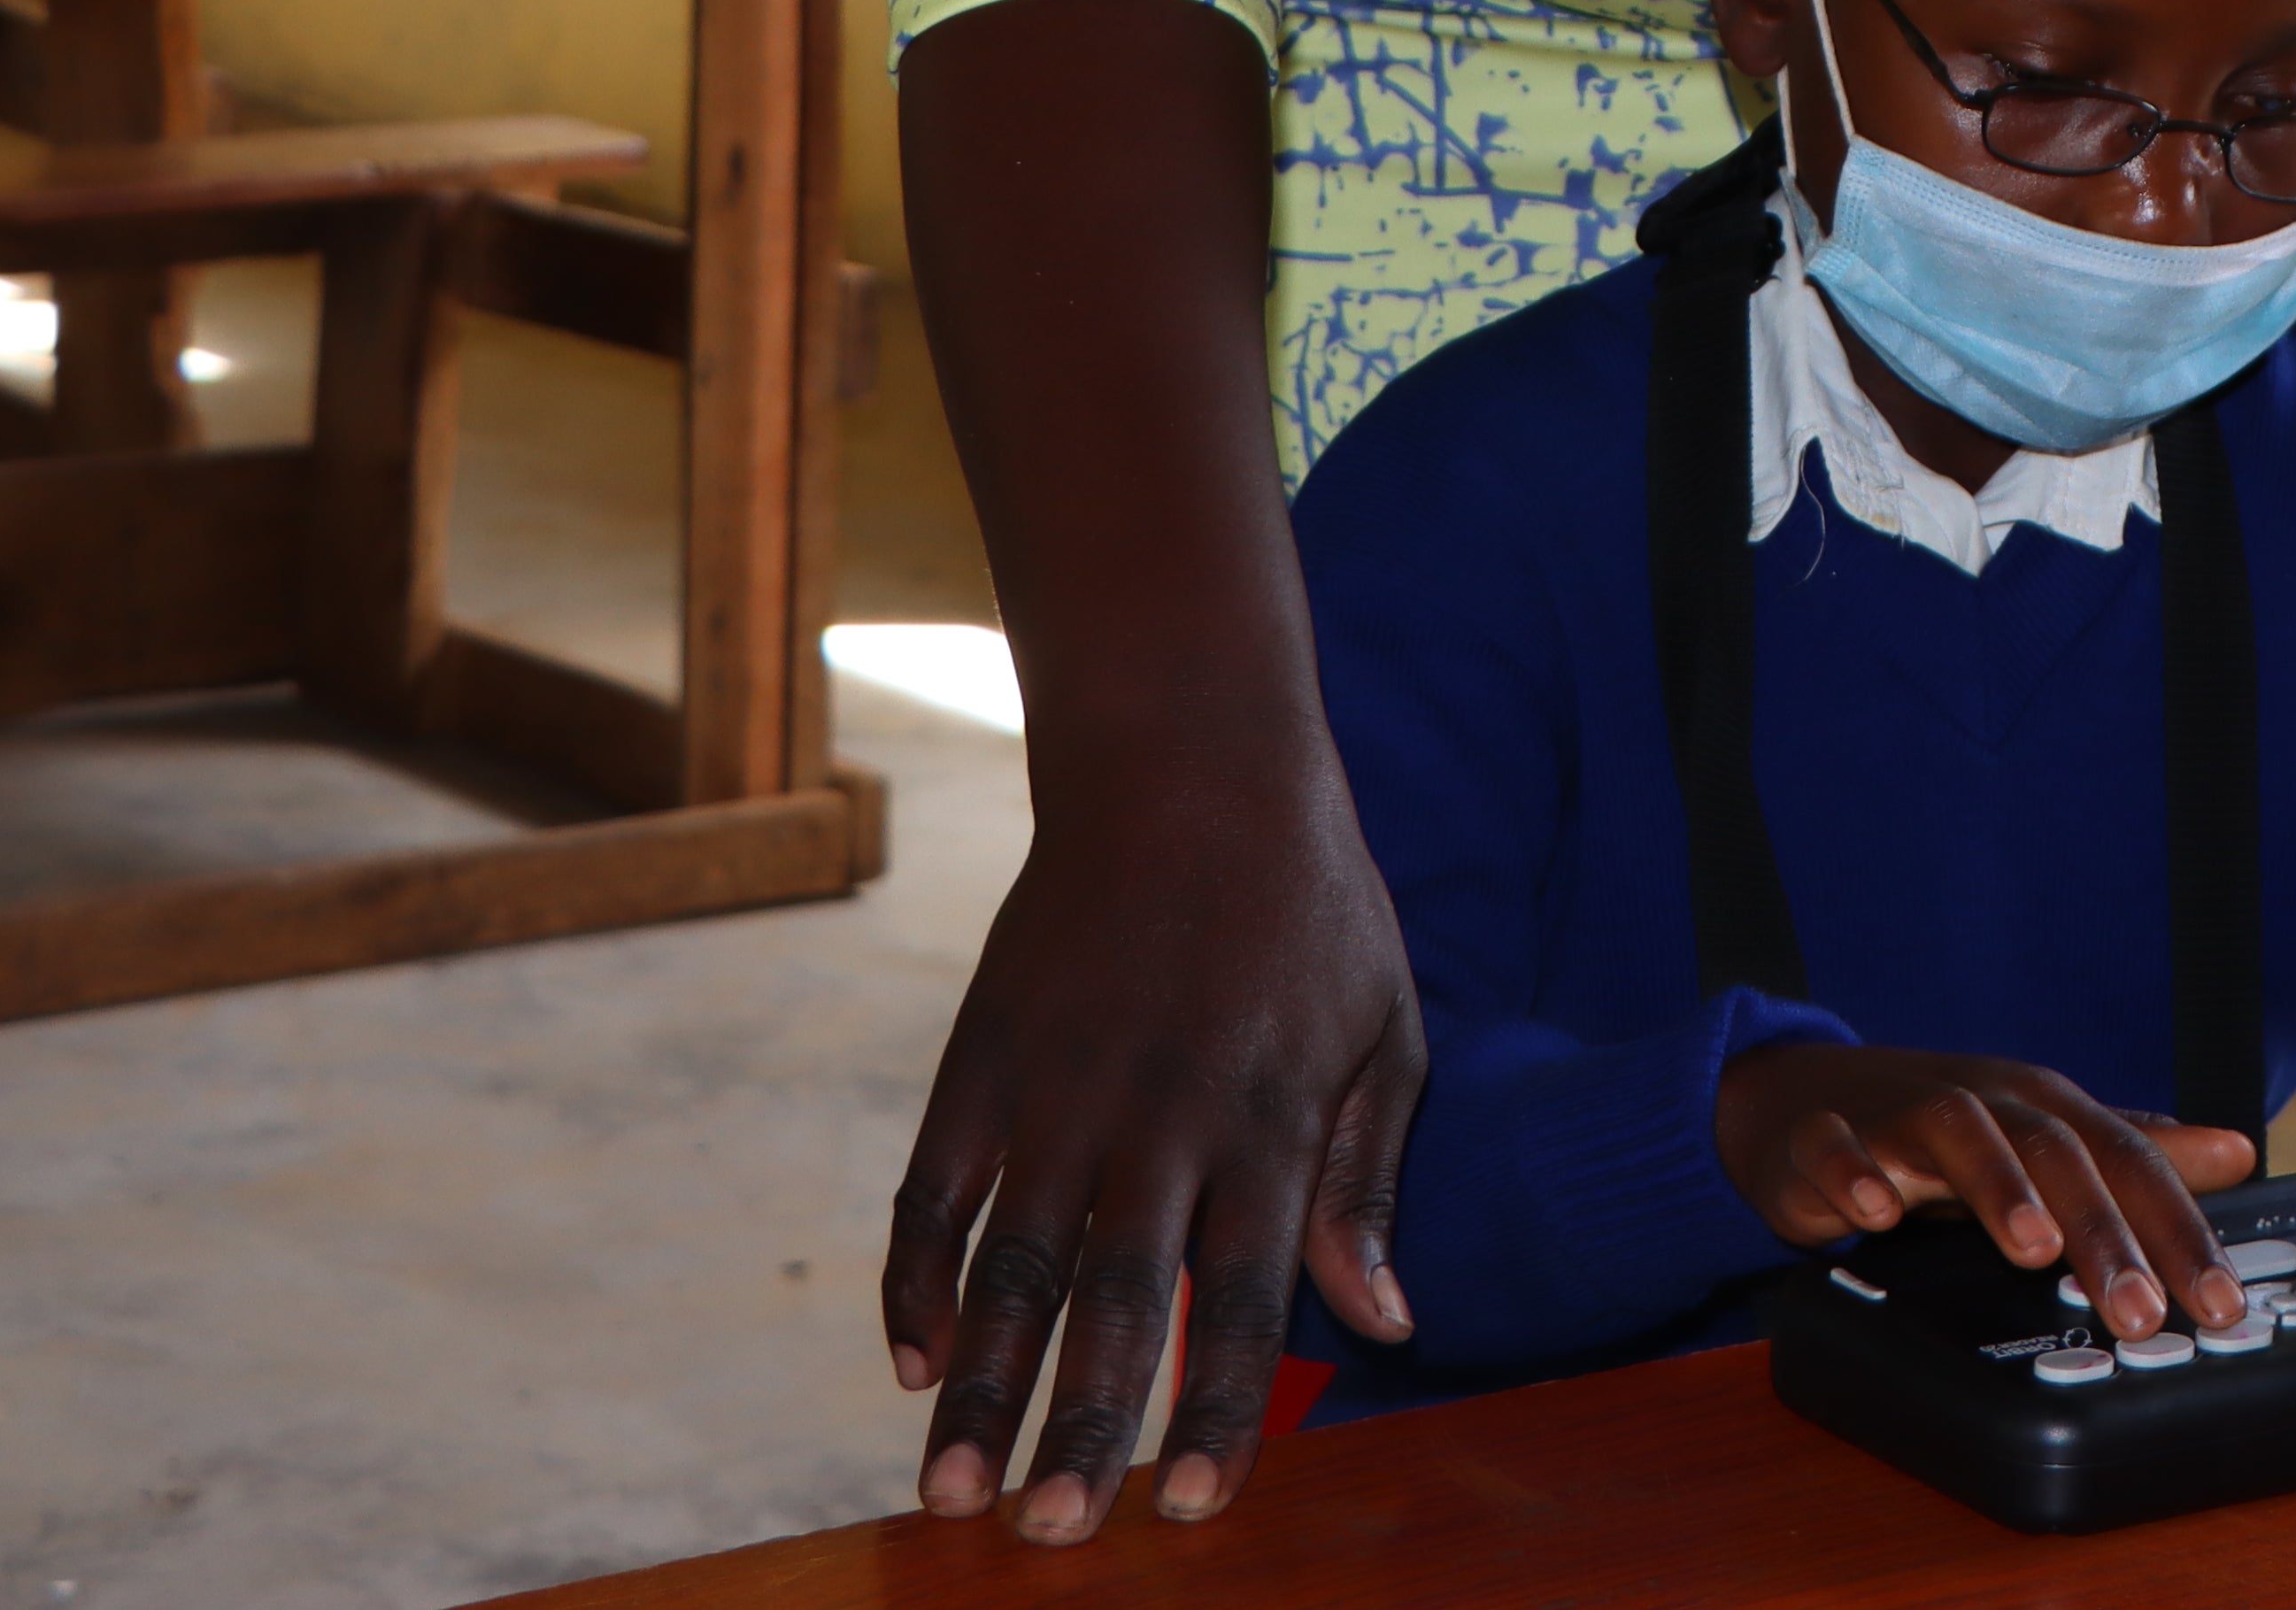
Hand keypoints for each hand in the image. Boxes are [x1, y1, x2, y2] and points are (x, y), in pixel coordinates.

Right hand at [882, 756, 1426, 1540]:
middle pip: (1117, 1302)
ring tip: (948, 1493)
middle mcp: (1161, 1117)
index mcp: (1267, 1120)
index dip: (1216, 1411)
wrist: (1189, 762)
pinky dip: (914, 1280)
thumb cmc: (1310, 905)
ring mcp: (1059, 1087)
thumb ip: (1371, 1181)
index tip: (1188, 1511)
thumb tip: (1388, 1321)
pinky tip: (907, 1362)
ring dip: (977, 1386)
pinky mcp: (982, 1056)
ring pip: (1012, 1266)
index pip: (1246, 1299)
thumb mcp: (1385, 1027)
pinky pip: (933, 1191)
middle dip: (1081, 1428)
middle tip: (1048, 1538)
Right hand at [1717, 1042, 2258, 1342]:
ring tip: (2033, 1250)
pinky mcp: (1825, 1137)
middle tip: (2142, 1309)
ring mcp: (1903, 1115)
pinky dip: (1855, 1174)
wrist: (1810, 1098)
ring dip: (1998, 1187)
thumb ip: (2138, 1152)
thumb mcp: (2049, 1138)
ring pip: (1960, 1133)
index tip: (2220, 1301)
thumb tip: (2237, 1151)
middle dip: (2102, 1232)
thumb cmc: (1948, 1131)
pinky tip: (1877, 1213)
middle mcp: (1988, 1105)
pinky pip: (1837, 1148)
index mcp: (2047, 1112)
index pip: (2130, 1164)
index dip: (2180, 1230)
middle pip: (2056, 1154)